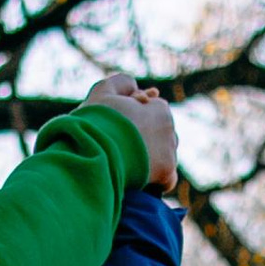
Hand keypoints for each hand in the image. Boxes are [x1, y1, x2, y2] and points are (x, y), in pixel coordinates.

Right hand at [85, 71, 177, 194]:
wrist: (95, 151)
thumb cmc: (96, 122)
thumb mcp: (102, 93)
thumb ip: (119, 84)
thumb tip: (134, 85)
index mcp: (159, 107)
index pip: (154, 112)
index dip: (137, 120)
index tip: (120, 128)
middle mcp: (169, 127)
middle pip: (161, 135)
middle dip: (147, 139)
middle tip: (123, 147)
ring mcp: (169, 150)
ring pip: (165, 156)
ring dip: (153, 160)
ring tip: (129, 164)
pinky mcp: (166, 172)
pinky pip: (168, 179)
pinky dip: (158, 182)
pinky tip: (143, 182)